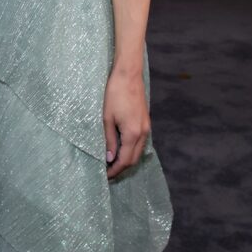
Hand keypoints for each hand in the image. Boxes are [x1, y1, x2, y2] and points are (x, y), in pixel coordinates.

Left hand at [103, 65, 149, 180]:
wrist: (128, 75)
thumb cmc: (114, 94)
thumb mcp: (106, 119)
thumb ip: (109, 140)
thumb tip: (109, 158)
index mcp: (133, 133)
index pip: (125, 160)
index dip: (115, 170)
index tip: (105, 176)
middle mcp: (143, 133)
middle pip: (133, 159)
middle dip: (121, 168)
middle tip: (107, 172)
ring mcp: (146, 127)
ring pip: (138, 152)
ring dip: (126, 160)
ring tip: (112, 163)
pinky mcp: (145, 122)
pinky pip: (140, 143)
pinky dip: (131, 150)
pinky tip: (120, 149)